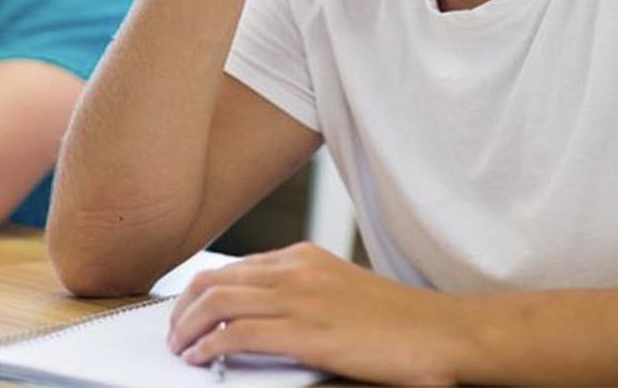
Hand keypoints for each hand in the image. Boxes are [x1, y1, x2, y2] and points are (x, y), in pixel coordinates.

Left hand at [166, 242, 467, 385]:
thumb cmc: (400, 323)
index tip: (189, 312)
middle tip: (175, 333)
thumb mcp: (342, 293)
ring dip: (186, 328)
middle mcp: (296, 270)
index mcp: (304, 257)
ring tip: (180, 349)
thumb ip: (302, 296)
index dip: (202, 292)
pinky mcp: (303, 332)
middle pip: (214, 280)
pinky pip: (235, 333)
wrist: (442, 332)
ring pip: (216, 302)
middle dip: (183, 308)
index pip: (234, 267)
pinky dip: (208, 347)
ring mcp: (298, 298)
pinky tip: (201, 360)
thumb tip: (262, 317)